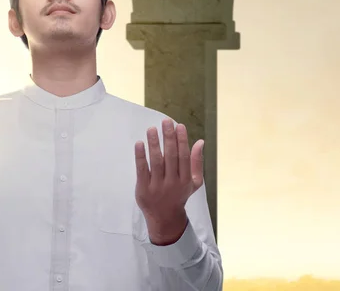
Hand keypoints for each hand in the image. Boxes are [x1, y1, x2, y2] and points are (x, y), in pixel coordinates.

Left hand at [134, 118, 204, 244]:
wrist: (164, 218)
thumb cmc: (179, 194)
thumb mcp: (193, 182)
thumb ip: (196, 162)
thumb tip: (200, 141)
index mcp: (185, 180)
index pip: (183, 157)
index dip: (182, 140)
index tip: (179, 125)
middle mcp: (172, 183)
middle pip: (171, 157)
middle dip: (168, 138)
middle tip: (166, 121)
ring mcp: (157, 187)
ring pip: (156, 162)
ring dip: (154, 144)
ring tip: (152, 129)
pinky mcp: (143, 189)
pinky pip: (142, 170)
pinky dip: (140, 156)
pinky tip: (140, 143)